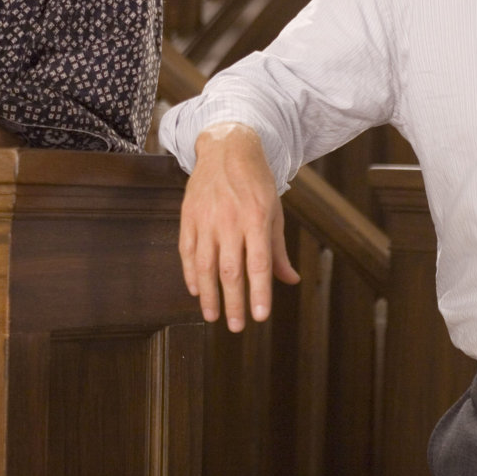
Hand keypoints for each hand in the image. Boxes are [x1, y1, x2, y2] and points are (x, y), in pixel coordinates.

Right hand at [179, 122, 299, 330]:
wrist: (227, 148)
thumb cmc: (256, 181)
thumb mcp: (274, 211)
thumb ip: (278, 249)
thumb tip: (290, 280)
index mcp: (256, 218)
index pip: (258, 264)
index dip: (259, 293)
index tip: (260, 317)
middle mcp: (230, 220)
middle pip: (230, 271)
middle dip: (233, 303)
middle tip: (236, 327)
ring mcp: (206, 218)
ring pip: (205, 265)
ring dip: (209, 295)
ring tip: (212, 317)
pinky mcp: (188, 216)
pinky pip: (187, 251)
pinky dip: (190, 274)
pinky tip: (196, 290)